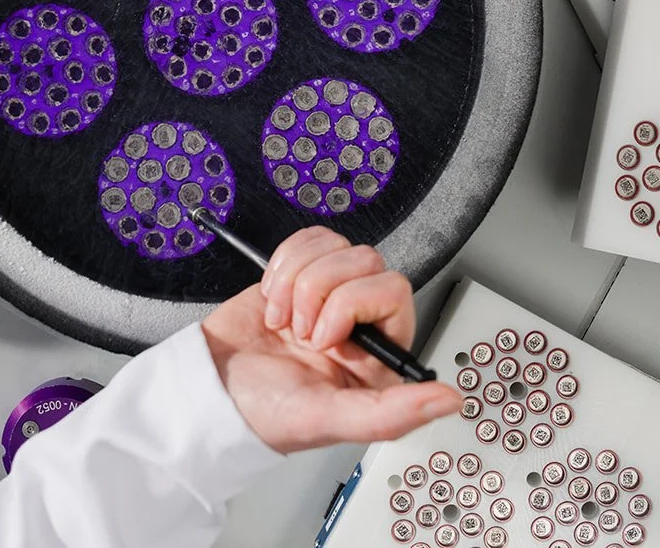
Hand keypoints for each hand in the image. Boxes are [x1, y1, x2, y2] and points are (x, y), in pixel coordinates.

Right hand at [200, 227, 459, 453]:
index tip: (321, 340)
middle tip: (298, 333)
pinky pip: (309, 240)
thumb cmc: (262, 412)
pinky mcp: (302, 275)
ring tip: (282, 321)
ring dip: (296, 281)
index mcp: (378, 358)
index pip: (393, 292)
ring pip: (336, 246)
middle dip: (319, 291)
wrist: (208, 388)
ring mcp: (331, 296)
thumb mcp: (327, 419)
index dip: (351, 304)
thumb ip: (391, 414)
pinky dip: (283, 265)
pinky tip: (273, 301)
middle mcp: (361, 324)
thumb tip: (451, 400)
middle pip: (365, 262)